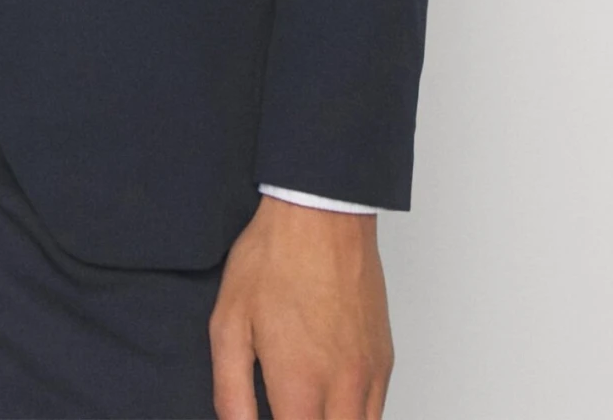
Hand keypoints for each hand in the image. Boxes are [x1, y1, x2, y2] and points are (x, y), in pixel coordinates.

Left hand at [209, 195, 392, 418]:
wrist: (321, 213)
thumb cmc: (273, 260)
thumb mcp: (228, 324)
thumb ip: (231, 393)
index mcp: (300, 386)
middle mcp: (342, 389)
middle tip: (283, 411)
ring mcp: (369, 376)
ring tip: (303, 406)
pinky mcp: (384, 359)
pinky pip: (376, 413)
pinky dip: (354, 418)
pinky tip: (329, 404)